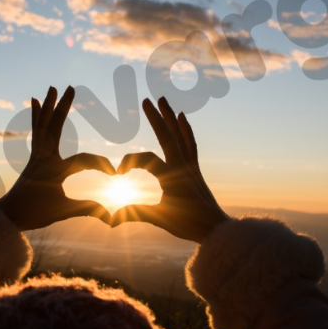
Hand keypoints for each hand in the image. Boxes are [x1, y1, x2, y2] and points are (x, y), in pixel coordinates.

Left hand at [0, 86, 114, 230]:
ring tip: (52, 88)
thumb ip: (88, 209)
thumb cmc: (34, 214)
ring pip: (43, 125)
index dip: (102, 165)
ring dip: (49, 105)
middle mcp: (43, 158)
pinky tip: (35, 102)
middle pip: (55, 126)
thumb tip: (112, 216)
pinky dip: (37, 116)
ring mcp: (37, 156)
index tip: (115, 174)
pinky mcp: (33, 157)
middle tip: (70, 87)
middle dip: (63, 107)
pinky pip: (36, 131)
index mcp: (53, 170)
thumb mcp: (63, 211)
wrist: (7, 216)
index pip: (83, 160)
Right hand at [110, 97, 228, 242]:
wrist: (217, 229)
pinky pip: (190, 143)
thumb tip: (111, 220)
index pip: (147, 159)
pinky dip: (185, 129)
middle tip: (146, 99)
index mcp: (171, 177)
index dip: (129, 161)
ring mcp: (190, 165)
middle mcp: (182, 166)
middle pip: (167, 136)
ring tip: (163, 99)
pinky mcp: (195, 168)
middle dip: (156, 117)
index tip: (118, 173)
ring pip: (180, 135)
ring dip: (170, 116)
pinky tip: (182, 117)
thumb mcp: (160, 219)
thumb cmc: (189, 225)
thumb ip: (136, 214)